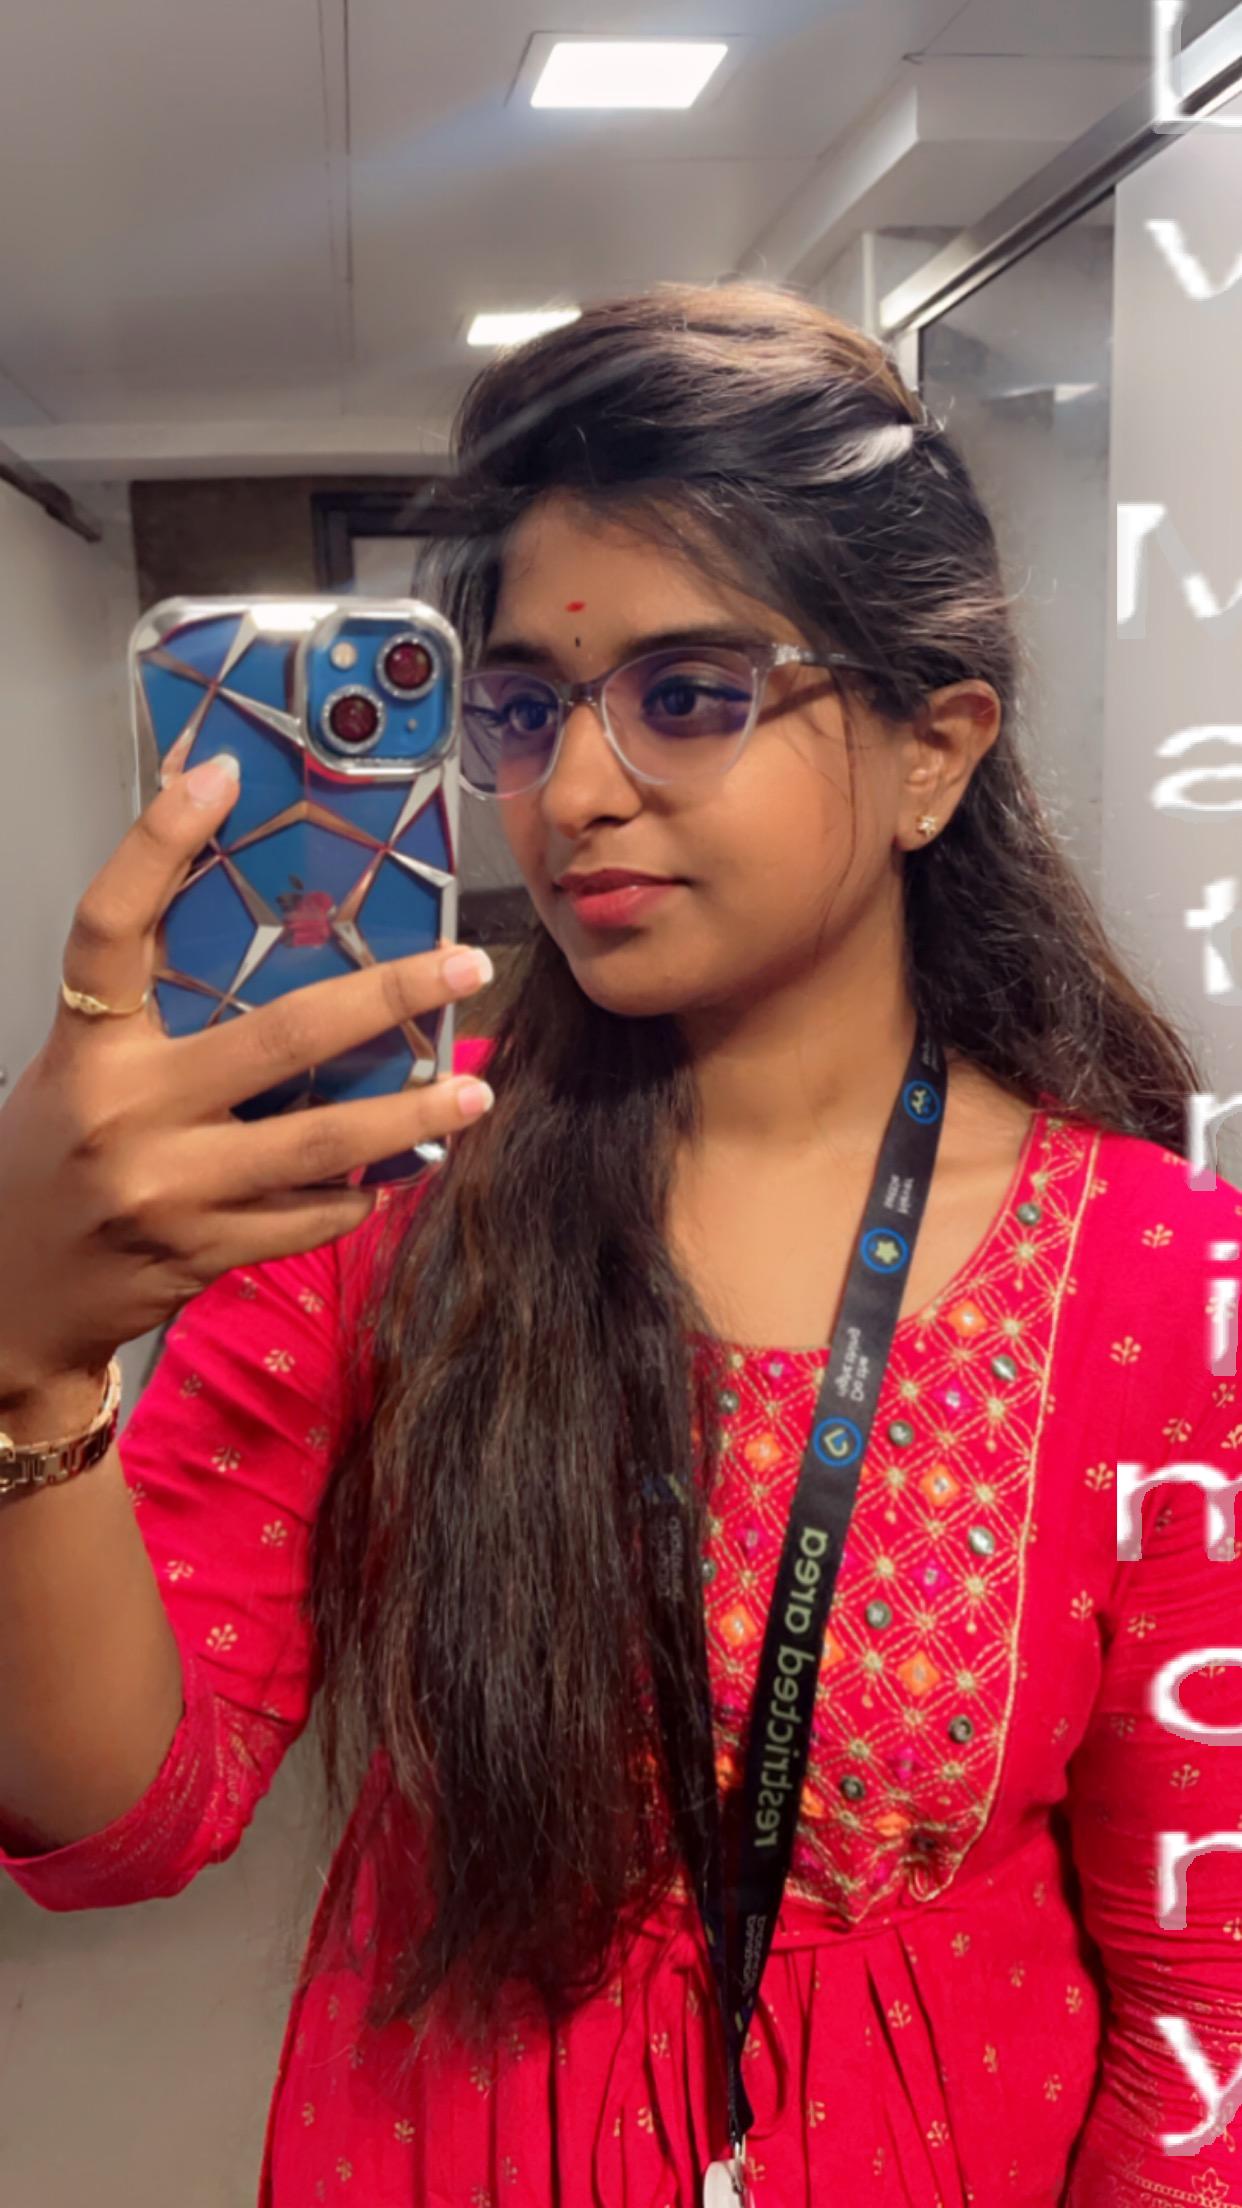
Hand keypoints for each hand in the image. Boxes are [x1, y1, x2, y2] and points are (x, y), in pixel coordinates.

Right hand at [0, 750, 492, 1392]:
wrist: (10, 1293)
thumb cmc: (58, 1153)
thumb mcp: (84, 1061)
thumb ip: (148, 991)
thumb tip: (222, 879)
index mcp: (88, 1045)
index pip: (111, 925)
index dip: (157, 843)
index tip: (221, 776)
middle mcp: (126, 1111)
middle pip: (279, 1037)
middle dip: (390, 997)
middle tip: (468, 965)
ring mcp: (169, 1191)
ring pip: (320, 1143)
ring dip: (411, 1115)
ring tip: (475, 1090)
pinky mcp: (203, 1254)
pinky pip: (308, 1215)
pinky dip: (359, 1192)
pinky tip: (399, 1170)